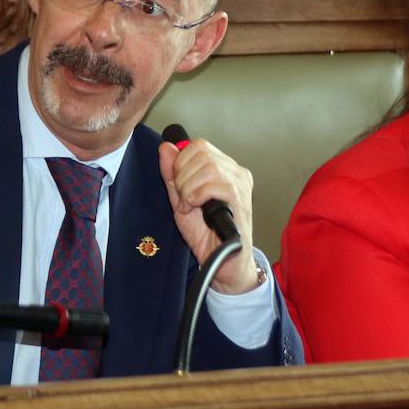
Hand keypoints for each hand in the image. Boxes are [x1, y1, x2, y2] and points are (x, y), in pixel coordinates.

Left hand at [158, 138, 259, 294]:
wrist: (223, 263)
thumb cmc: (206, 234)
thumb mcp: (180, 200)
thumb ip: (172, 174)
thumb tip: (166, 147)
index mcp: (225, 168)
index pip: (198, 145)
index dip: (180, 162)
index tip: (178, 186)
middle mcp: (237, 172)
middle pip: (201, 152)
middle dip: (182, 177)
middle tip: (184, 199)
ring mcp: (241, 184)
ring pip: (207, 167)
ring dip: (189, 188)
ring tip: (190, 206)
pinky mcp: (240, 199)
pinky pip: (213, 185)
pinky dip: (196, 196)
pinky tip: (197, 210)